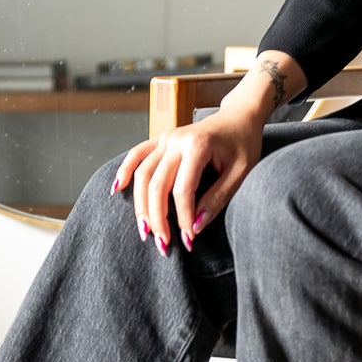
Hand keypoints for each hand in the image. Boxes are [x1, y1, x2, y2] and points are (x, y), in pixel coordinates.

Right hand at [109, 104, 265, 254]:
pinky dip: (124, 171)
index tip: (189, 240)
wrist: (239, 116)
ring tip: (145, 231)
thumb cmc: (243, 143)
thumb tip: (196, 226)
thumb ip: (218, 198)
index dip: (184, 218)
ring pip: (142, 174)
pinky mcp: (160, 139)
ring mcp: (165, 138)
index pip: (183, 190)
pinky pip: (136, 154)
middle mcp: (176, 140)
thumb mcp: (241, 173)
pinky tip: (117, 190)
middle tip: (163, 245)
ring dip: (140, 205)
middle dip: (158, 218)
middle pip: (157, 185)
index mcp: (198, 145)